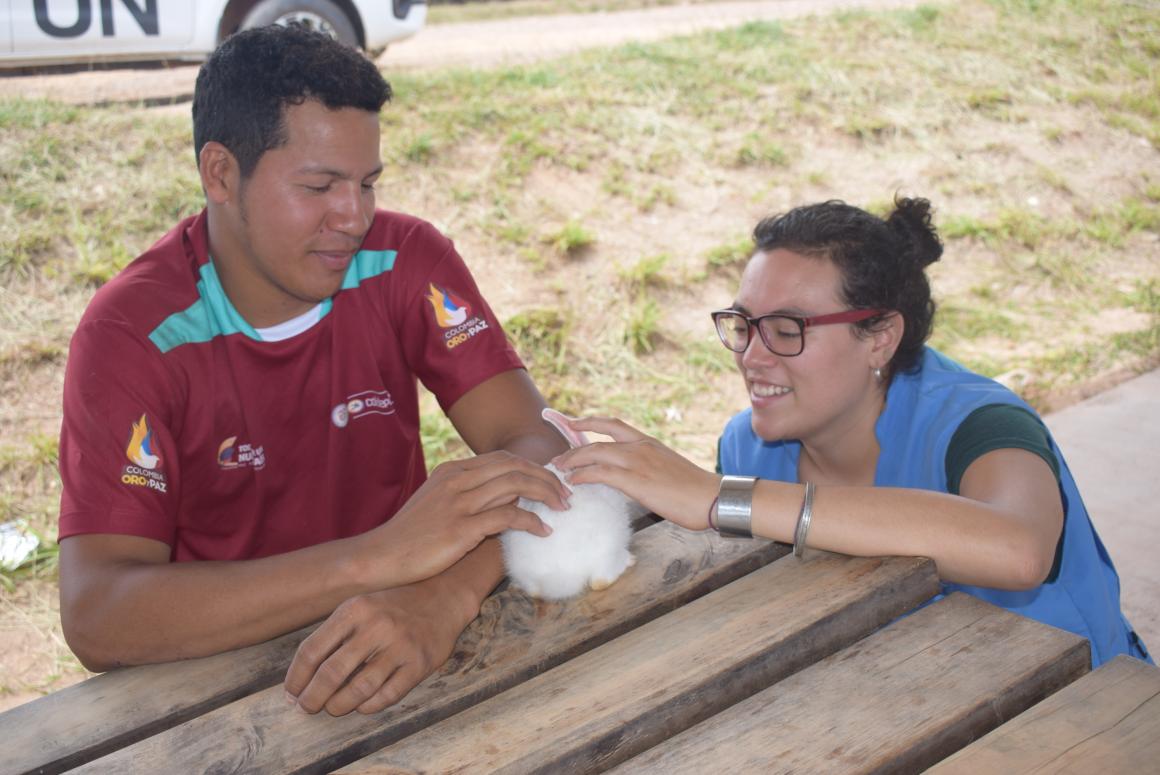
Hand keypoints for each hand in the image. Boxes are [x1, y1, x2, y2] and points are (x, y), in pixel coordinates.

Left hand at [284, 582, 462, 715]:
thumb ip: (334, 634)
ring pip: (359, 689)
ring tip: (333, 708)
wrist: (444, 596)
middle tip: (307, 708)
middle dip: (313, 698)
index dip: (296, 678)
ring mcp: (400, 645)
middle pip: (331, 673)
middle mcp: (376, 626)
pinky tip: (362, 705)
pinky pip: (387, 695)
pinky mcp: (420, 664)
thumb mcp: (361, 606)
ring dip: (339, 705)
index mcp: (355, 609)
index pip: (312, 651)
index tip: (292, 693)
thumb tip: (302, 676)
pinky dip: (369, 706)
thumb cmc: (394, 605)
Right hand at [375, 450, 568, 584]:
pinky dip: (532, 521)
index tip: (553, 480)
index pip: (504, 458)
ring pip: (516, 485)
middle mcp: (458, 480)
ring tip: (563, 507)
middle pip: (515, 467)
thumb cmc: (411, 535)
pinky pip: (508, 516)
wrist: (381, 556)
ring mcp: (459, 502)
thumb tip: (509, 495)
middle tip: (567, 493)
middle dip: (547, 477)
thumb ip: (470, 493)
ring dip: (546, 494)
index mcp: (453, 470)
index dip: (533, 467)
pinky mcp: (462, 528)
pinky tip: (544, 530)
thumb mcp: (439, 502)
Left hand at [551, 416, 719, 530]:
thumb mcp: (667, 469)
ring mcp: (637, 462)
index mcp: (648, 442)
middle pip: (597, 439)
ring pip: (595, 453)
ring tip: (560, 471)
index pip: (613, 424)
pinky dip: (583, 476)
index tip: (572, 422)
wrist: (713, 498)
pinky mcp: (636, 481)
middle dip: (573, 448)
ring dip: (572, 461)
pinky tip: (574, 482)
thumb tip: (632, 478)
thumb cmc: (694, 490)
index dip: (589, 421)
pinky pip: (601, 473)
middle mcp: (640, 447)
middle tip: (558, 459)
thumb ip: (648, 468)